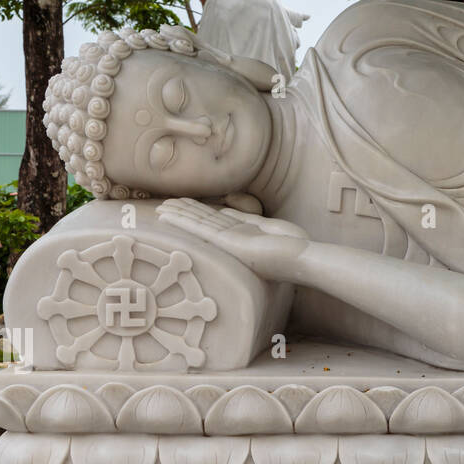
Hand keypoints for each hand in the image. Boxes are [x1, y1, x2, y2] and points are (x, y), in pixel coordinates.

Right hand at [157, 198, 308, 279]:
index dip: (199, 210)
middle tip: (163, 204)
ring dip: (179, 215)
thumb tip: (233, 212)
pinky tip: (169, 215)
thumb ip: (253, 219)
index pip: (215, 218)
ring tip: (161, 207)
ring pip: (198, 223)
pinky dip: (183, 221)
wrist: (302, 259)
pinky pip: (201, 228)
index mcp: (242, 231)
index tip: (184, 204)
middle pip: (203, 220)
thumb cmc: (294, 248)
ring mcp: (227, 239)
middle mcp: (231, 236)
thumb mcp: (273, 227)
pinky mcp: (227, 242)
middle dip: (184, 212)